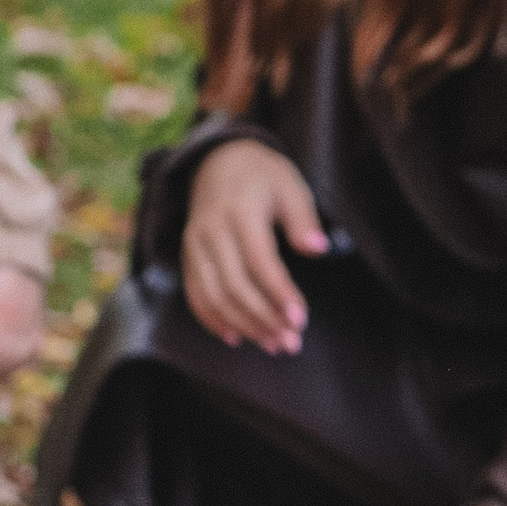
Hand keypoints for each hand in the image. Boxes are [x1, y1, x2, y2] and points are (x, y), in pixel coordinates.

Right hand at [180, 140, 327, 354]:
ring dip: (244, 326)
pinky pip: (196, 294)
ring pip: (215, 296)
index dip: (279, 293)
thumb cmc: (262, 176)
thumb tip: (319, 249)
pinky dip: (213, 320)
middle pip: (235, 285)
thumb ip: (304, 218)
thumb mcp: (290, 185)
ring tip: (272, 344)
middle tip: (291, 342)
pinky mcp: (188, 256)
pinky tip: (236, 337)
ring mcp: (195, 244)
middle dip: (264, 319)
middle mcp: (212, 230)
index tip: (300, 320)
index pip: (259, 260)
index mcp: (240, 210)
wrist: (217, 161)